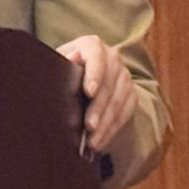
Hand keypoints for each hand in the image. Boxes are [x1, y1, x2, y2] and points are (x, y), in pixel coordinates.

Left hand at [57, 34, 133, 154]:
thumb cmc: (64, 69)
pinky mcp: (131, 94)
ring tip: (92, 141)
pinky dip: (112, 130)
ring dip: (105, 124)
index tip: (89, 92)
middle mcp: (113, 58)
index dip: (93, 75)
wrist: (80, 76)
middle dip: (98, 108)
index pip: (96, 58)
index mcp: (92, 46)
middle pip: (108, 85)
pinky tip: (100, 142)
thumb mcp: (58, 62)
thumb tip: (74, 57)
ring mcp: (124, 76)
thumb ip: (63, 60)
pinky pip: (125, 114)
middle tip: (89, 126)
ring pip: (118, 102)